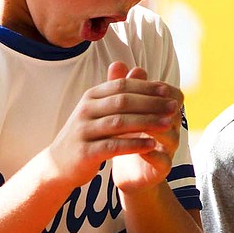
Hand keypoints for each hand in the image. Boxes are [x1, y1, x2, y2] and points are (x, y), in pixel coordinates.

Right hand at [47, 61, 181, 190]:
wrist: (59, 164)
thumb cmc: (87, 133)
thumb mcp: (100, 109)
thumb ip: (119, 91)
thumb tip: (141, 68)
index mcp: (91, 97)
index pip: (122, 86)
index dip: (146, 87)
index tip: (169, 90)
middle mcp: (85, 110)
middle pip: (123, 102)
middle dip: (151, 103)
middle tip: (174, 107)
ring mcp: (83, 131)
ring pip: (119, 123)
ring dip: (147, 122)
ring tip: (169, 124)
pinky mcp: (85, 152)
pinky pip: (113, 146)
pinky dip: (134, 144)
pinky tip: (152, 145)